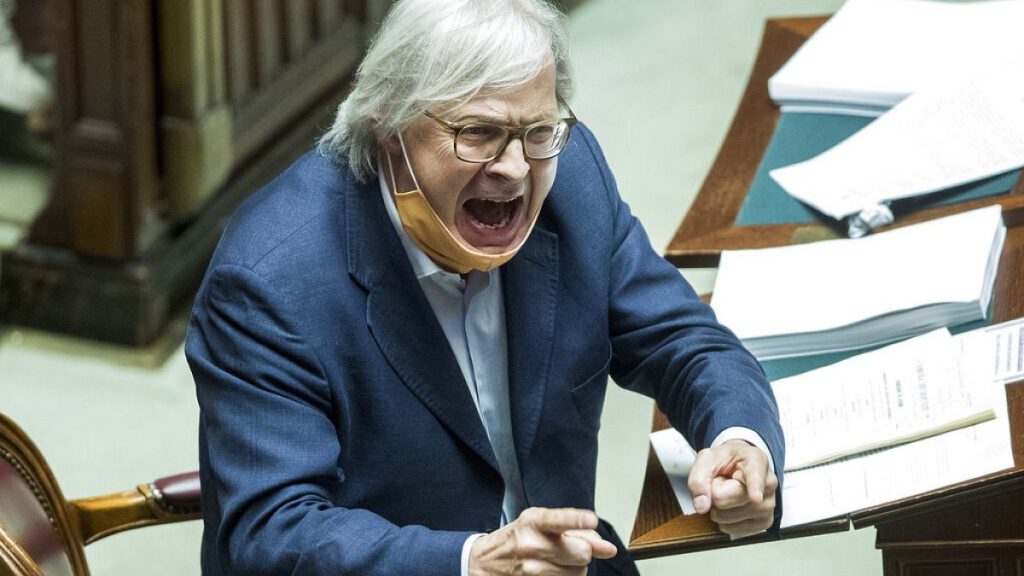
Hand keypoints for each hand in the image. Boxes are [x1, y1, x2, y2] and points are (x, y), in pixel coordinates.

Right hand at [468, 507, 616, 575]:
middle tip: (567, 549)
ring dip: (574, 568)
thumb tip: (606, 547)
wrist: (485, 563)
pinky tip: (553, 572)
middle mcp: (531, 545)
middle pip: (582, 552)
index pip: (558, 520)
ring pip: (579, 572)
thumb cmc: (515, 539)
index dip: (576, 520)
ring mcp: (532, 571)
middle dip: (582, 551)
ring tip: (555, 561)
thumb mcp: (538, 523)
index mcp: (533, 522)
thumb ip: (575, 529)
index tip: (591, 520)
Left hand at [688, 439, 777, 534]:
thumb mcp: (707, 459)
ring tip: (727, 492)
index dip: (755, 488)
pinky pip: (732, 529)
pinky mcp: (765, 522)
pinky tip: (732, 506)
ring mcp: (769, 505)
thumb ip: (699, 478)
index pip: (755, 477)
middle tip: (721, 482)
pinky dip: (724, 520)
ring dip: (718, 508)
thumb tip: (702, 505)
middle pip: (727, 501)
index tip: (756, 498)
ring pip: (727, 518)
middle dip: (715, 494)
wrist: (737, 466)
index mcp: (756, 461)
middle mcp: (768, 483)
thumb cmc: (726, 460)